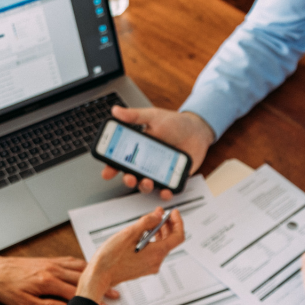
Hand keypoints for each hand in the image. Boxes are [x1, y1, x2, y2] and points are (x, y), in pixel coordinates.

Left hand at [0, 249, 116, 304]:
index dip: (91, 301)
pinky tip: (89, 269)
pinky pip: (71, 261)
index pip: (76, 294)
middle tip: (115, 294)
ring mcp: (52, 263)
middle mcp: (53, 270)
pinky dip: (83, 265)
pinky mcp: (49, 260)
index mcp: (47, 282)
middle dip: (100, 287)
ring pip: (79, 268)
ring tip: (108, 281)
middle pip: (82, 279)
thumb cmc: (6, 287)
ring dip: (95, 275)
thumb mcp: (24, 303)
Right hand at [76, 208, 184, 304]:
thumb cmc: (110, 258)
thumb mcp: (129, 234)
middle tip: (161, 214)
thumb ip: (147, 222)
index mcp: (156, 253)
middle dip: (168, 226)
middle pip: (170, 241)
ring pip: (162, 247)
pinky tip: (143, 235)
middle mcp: (156, 262)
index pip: (178, 236)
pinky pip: (153, 253)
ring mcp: (149, 267)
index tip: (173, 213)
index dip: (178, 222)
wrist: (99, 276)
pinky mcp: (142, 268)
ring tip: (151, 222)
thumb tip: (158, 215)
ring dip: (159, 233)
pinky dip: (152, 241)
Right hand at [99, 106, 214, 199]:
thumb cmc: (175, 123)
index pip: (120, 161)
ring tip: (147, 181)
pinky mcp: (172, 178)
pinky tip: (165, 191)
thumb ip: (135, 116)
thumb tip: (116, 111)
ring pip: (146, 185)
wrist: (197, 130)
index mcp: (138, 149)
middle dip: (127, 180)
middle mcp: (146, 162)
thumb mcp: (154, 116)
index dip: (111, 168)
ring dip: (144, 186)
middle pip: (131, 176)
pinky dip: (165, 193)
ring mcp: (159, 171)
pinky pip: (167, 189)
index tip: (107, 172)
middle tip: (129, 177)